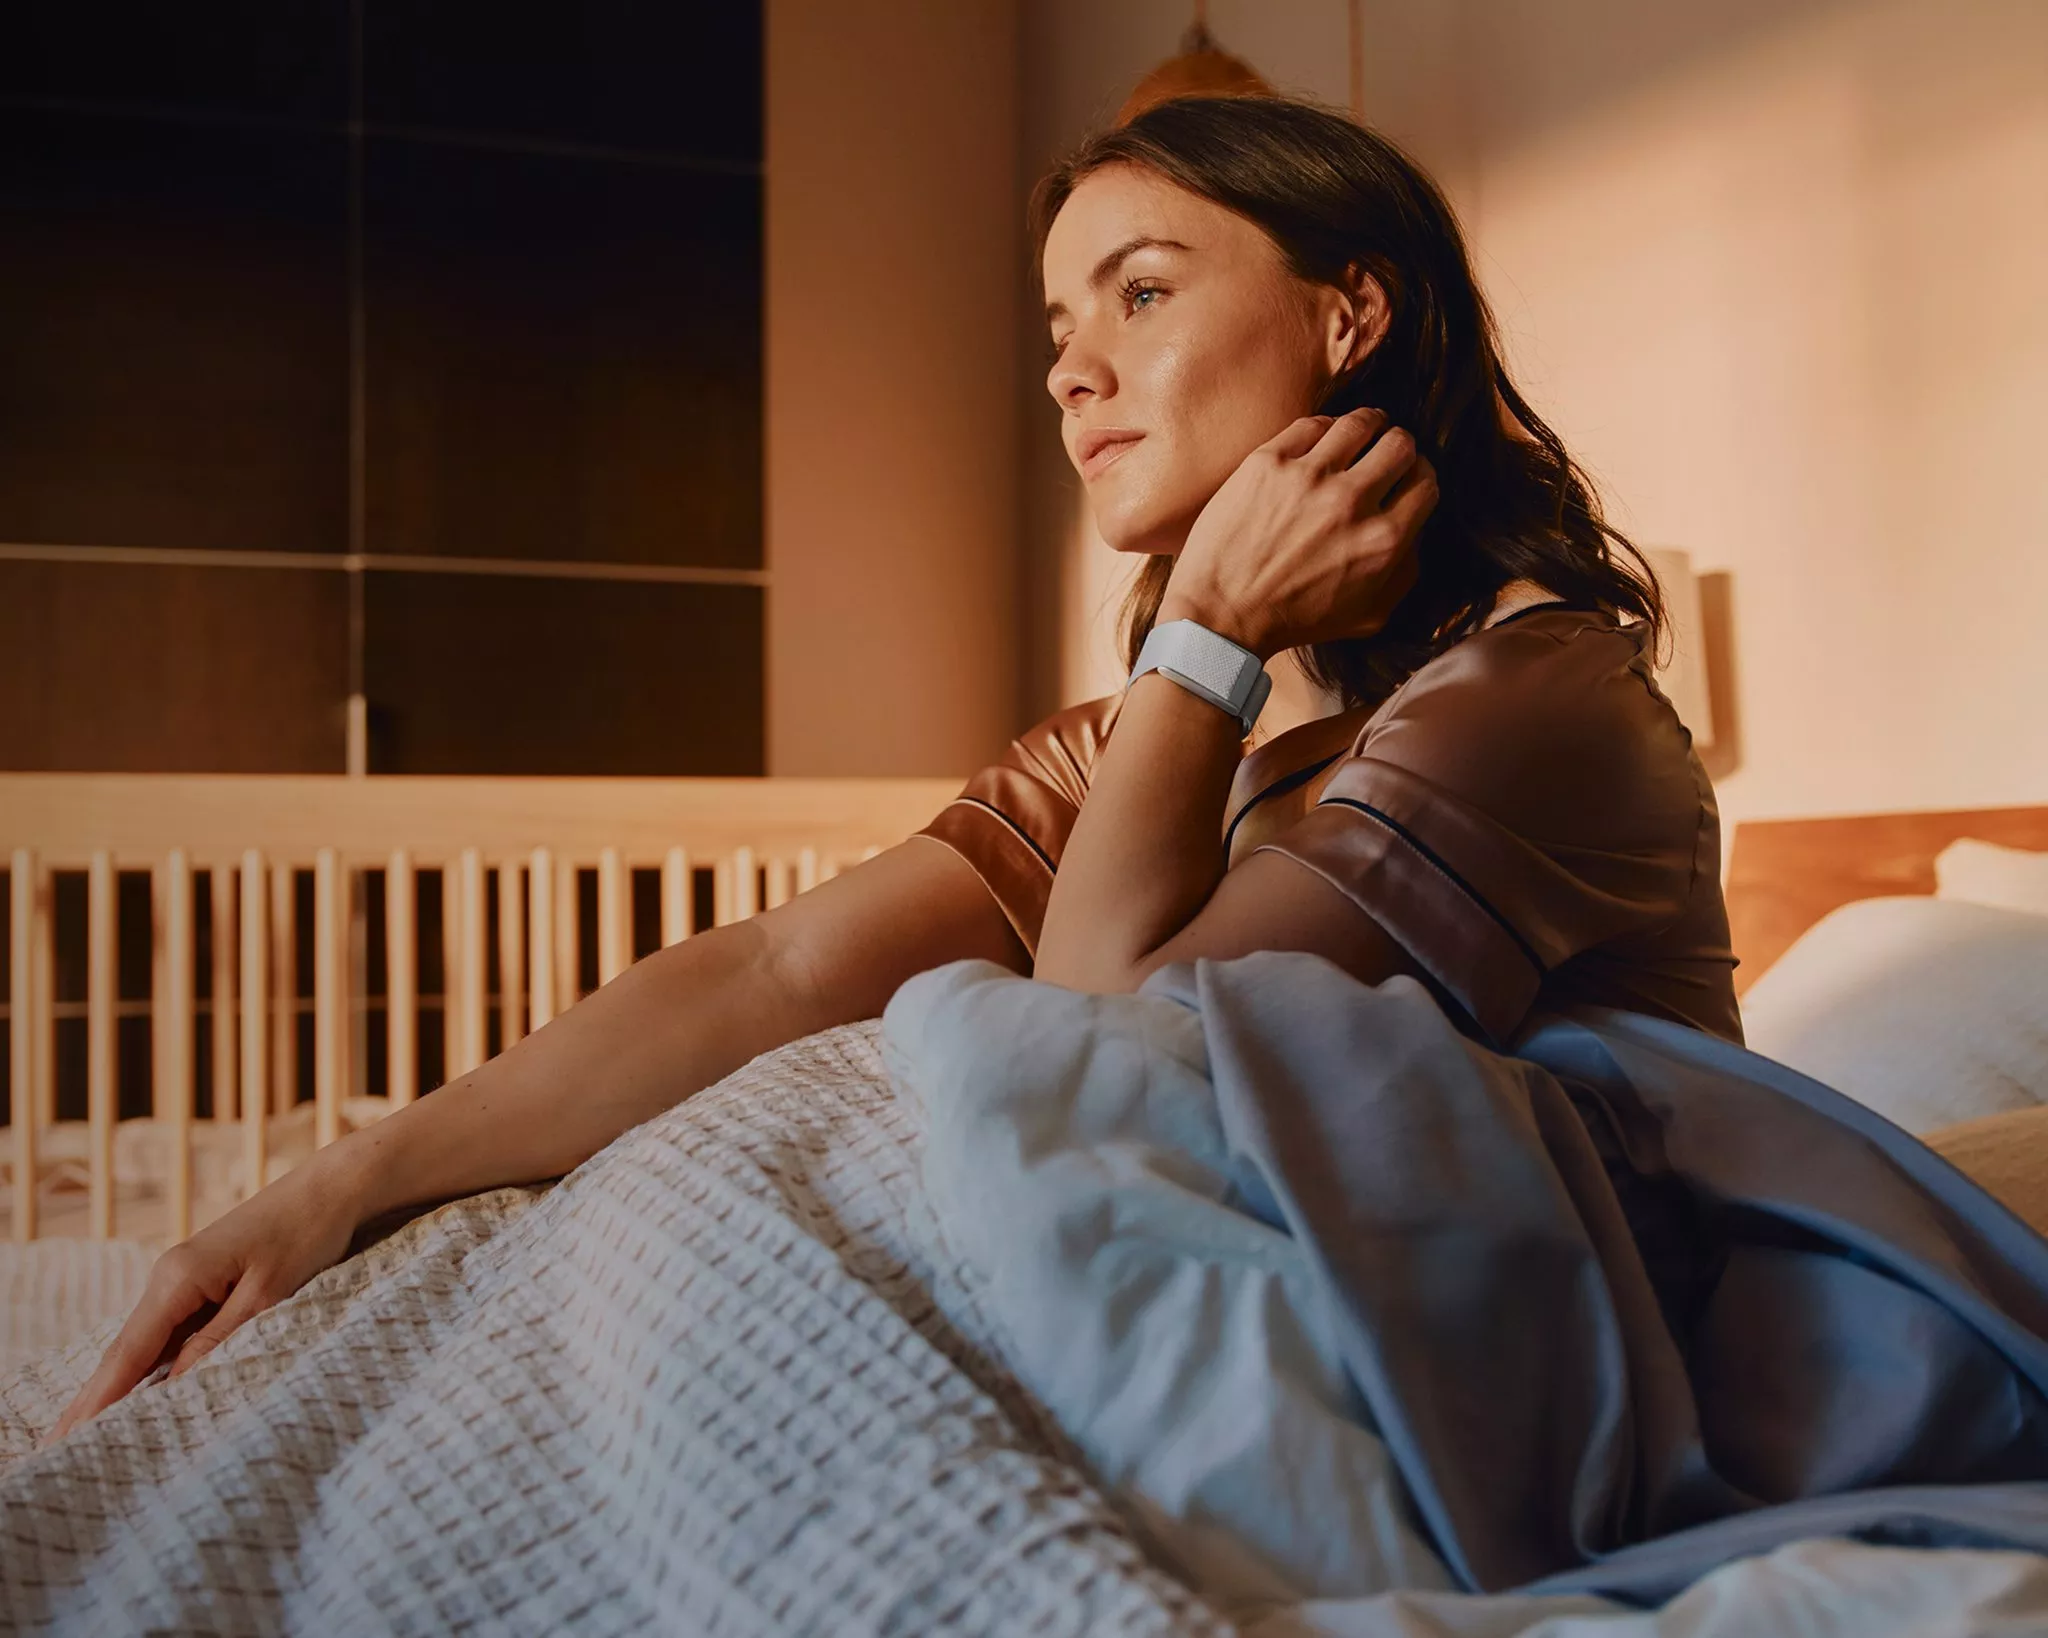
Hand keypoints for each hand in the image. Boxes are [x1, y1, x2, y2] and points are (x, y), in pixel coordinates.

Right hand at [40, 1149, 365, 1445]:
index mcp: (178, 1278)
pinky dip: (149, 1366)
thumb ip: (219, 1341)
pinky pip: (168, 1333)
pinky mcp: (204, 1284)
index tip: (68, 1439)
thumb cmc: (306, 1233)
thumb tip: (173, 1387)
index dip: (98, 1399)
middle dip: (90, 1401)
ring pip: (143, 1345)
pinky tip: (136, 1393)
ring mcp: (184, 1281)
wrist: (331, 1189)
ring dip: (115, 1387)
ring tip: (80, 1434)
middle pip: (123, 1351)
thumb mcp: (267, 1293)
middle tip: (53, 1449)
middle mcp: (169, 1279)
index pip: (129, 1352)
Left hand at [1159, 407, 1436, 659]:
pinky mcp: (1268, 462)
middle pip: (1401, 444)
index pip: (1426, 482)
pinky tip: (1321, 441)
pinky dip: (1324, 429)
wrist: (1221, 616)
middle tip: (1385, 454)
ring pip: (1361, 423)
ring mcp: (1308, 478)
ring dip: (1368, 426)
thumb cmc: (1293, 620)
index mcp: (1382, 541)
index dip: (1420, 476)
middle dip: (1399, 447)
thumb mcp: (1369, 615)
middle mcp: (1351, 503)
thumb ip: (1404, 572)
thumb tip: (1415, 529)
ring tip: (1361, 434)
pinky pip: (1313, 423)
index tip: (1405, 478)